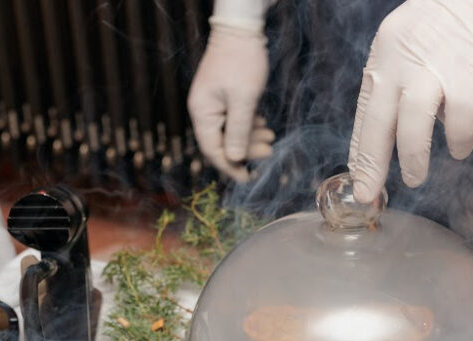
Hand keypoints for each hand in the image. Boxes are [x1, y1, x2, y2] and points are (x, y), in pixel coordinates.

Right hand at [187, 24, 275, 181]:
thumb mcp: (243, 99)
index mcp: (202, 112)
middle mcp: (204, 111)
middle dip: (245, 150)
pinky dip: (249, 125)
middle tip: (269, 152)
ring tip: (270, 137)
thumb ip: (238, 131)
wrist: (240, 30)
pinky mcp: (224, 97)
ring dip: (250, 138)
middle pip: (222, 142)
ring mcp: (214, 104)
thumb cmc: (241, 61)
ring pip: (231, 131)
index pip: (212, 150)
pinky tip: (263, 125)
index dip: (229, 166)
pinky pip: (235, 119)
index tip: (247, 178)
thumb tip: (233, 159)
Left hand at [348, 0, 472, 202]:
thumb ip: (409, 74)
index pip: (367, 108)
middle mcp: (404, 58)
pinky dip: (458, 140)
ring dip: (412, 158)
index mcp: (387, 50)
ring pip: (411, 125)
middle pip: (378, 121)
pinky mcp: (471, 73)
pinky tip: (460, 148)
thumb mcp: (421, 36)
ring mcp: (436, 65)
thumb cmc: (468, 11)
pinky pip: (459, 120)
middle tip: (369, 194)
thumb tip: (409, 121)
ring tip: (415, 178)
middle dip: (371, 165)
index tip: (357, 175)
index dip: (361, 146)